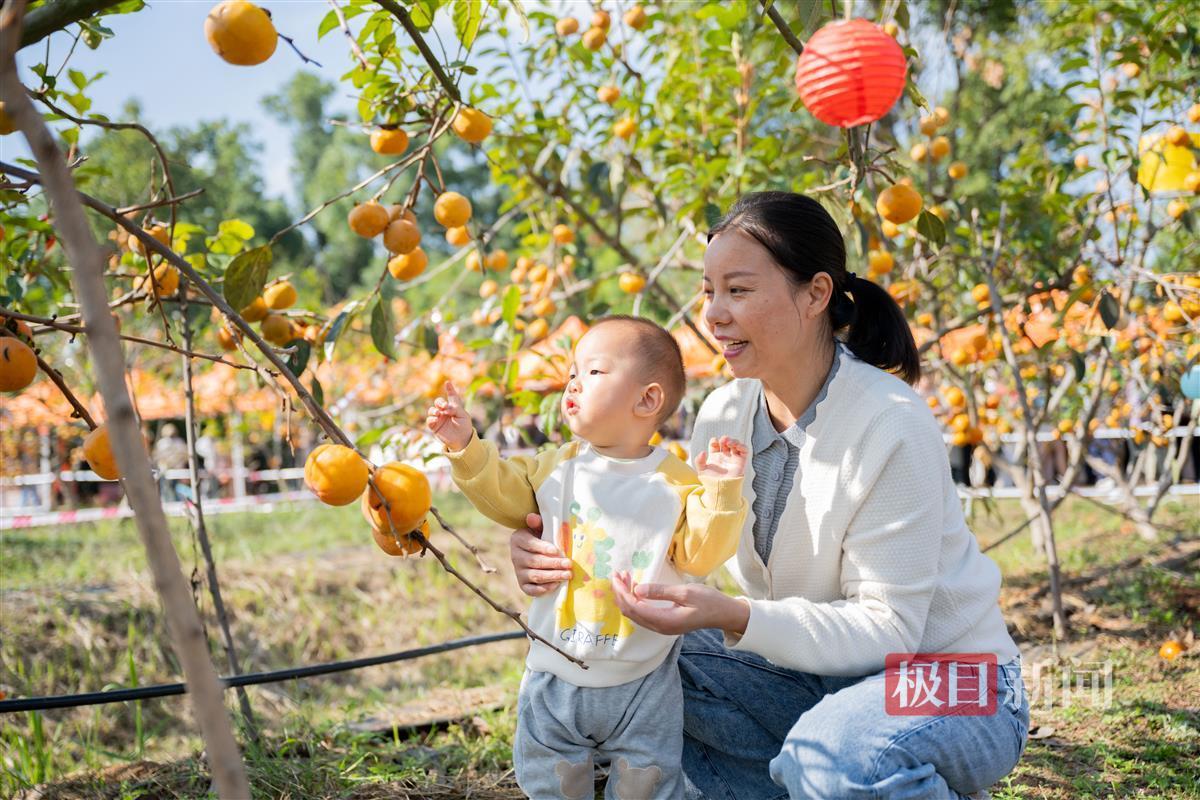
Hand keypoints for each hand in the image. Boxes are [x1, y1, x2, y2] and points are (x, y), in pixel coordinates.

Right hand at [425, 381, 473, 451]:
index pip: (451, 396)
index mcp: (453, 407)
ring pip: (432, 410)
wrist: (462, 440)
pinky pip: (429, 420)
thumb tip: (445, 408)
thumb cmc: (464, 427)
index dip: (450, 389)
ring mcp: (439, 418)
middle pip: (438, 402)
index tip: (448, 383)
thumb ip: (455, 409)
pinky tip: (436, 419)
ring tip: (439, 414)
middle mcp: (445, 411)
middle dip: (440, 402)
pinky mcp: (435, 426)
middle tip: (444, 406)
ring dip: (434, 410)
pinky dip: (431, 419)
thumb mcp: (463, 416)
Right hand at [510, 513, 572, 596]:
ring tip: (567, 575)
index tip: (556, 550)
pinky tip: (556, 585)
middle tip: (568, 564)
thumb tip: (532, 517)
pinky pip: (531, 590)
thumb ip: (537, 522)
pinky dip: (543, 589)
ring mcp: (518, 572)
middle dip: (553, 563)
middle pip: (535, 562)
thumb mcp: (538, 527)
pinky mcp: (522, 584)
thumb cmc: (539, 536)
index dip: (543, 547)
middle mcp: (515, 556)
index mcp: (518, 540)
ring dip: (552, 576)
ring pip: (535, 576)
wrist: (532, 552)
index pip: (530, 544)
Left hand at [611, 571, 749, 636]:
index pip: (634, 606)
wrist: (724, 614)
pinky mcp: (665, 623)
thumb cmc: (708, 601)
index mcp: (664, 621)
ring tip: (625, 578)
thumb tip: (638, 589)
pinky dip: (635, 600)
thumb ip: (660, 592)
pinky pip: (643, 613)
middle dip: (620, 593)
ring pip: (635, 613)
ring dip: (627, 596)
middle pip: (631, 612)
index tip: (617, 576)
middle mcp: (660, 627)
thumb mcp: (685, 592)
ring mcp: (662, 627)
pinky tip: (636, 588)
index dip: (622, 592)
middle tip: (618, 574)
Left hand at [694, 436, 747, 478]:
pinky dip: (742, 446)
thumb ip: (699, 461)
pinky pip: (744, 451)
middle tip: (723, 442)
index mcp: (714, 456)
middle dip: (725, 439)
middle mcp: (724, 456)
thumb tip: (703, 451)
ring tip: (729, 443)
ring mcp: (733, 458)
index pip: (715, 444)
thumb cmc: (710, 481)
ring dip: (733, 441)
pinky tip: (738, 446)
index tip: (714, 442)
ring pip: (735, 445)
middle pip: (725, 442)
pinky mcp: (741, 462)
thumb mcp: (701, 470)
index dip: (714, 441)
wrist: (720, 491)